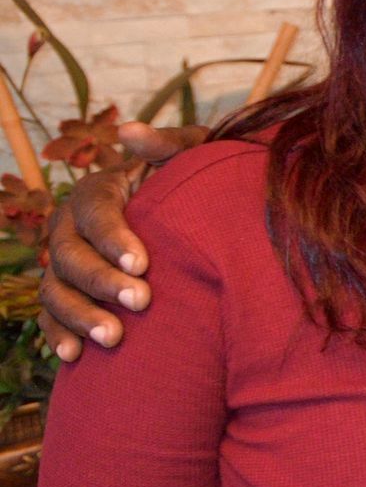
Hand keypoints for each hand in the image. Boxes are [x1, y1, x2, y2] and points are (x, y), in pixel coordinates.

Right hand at [37, 123, 207, 360]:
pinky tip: (76, 357)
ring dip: (80, 316)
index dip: (113, 238)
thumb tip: (128, 130)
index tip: (143, 263)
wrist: (193, 216)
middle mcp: (70, 226)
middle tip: (141, 301)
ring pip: (56, 290)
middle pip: (70, 256)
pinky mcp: (66, 293)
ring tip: (113, 338)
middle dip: (102, 281)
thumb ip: (166, 144)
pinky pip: (51, 317)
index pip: (95, 213)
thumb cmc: (193, 182)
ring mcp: (63, 262)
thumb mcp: (192, 155)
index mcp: (97, 191)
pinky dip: (59, 335)